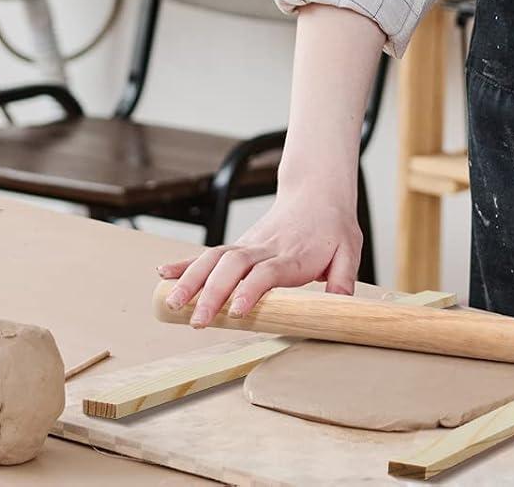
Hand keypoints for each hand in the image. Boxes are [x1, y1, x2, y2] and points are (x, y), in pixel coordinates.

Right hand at [155, 182, 362, 327]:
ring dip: (192, 280)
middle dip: (213, 293)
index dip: (252, 291)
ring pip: (215, 259)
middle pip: (233, 267)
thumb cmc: (333, 226)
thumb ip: (344, 278)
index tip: (238, 311)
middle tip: (198, 321)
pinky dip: (186, 263)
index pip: (268, 272)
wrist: (317, 192)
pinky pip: (210, 254)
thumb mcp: (350, 249)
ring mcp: (249, 245)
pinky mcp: (239, 246)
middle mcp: (265, 248)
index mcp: (292, 255)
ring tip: (172, 303)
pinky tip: (164, 273)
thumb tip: (342, 307)